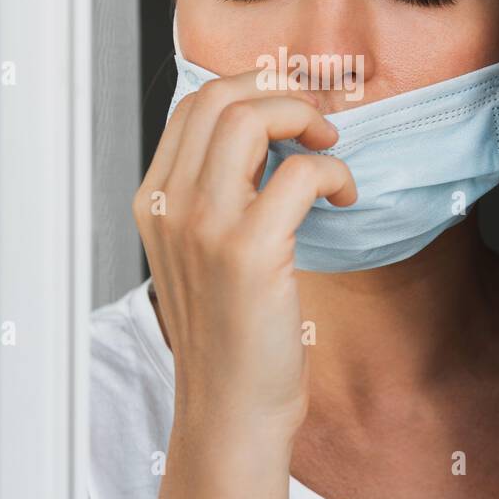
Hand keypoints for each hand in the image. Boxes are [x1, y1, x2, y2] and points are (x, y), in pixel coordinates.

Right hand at [133, 69, 356, 498]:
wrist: (229, 411)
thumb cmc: (229, 335)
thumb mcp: (201, 253)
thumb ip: (215, 195)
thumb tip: (268, 138)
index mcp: (154, 202)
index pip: (193, 104)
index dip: (251, 87)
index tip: (290, 104)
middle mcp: (169, 206)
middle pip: (219, 97)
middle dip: (280, 90)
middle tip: (316, 119)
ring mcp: (204, 226)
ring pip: (250, 118)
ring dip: (304, 117)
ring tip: (329, 145)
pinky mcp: (249, 251)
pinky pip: (300, 172)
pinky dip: (334, 171)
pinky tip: (344, 195)